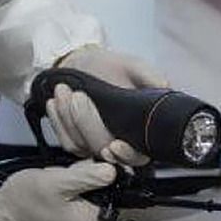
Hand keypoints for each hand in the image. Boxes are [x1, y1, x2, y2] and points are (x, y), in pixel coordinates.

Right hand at [0, 161, 116, 220]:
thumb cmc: (25, 202)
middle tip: (71, 171)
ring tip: (63, 178)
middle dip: (94, 174)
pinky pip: (85, 198)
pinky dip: (76, 186)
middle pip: (110, 192)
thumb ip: (88, 176)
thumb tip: (114, 169)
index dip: (112, 170)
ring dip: (83, 179)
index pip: (121, 192)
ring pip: (97, 192)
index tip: (98, 157)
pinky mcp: (75, 220)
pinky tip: (61, 182)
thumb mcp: (57, 183)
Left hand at [47, 46, 169, 166]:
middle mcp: (117, 142)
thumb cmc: (112, 68)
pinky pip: (64, 139)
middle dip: (88, 123)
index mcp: (138, 131)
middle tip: (80, 96)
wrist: (85, 64)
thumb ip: (151, 78)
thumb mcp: (134, 67)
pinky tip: (55, 101)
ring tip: (64, 90)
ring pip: (80, 145)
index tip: (116, 145)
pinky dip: (58, 120)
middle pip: (102, 148)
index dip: (127, 155)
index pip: (137, 156)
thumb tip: (165, 87)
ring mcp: (94, 144)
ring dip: (69, 118)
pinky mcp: (74, 141)